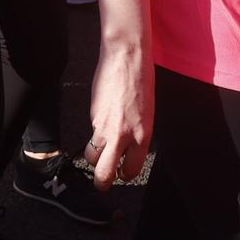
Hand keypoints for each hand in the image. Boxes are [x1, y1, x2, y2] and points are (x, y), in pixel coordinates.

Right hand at [86, 41, 153, 189]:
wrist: (126, 57)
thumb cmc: (141, 81)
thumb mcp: (148, 113)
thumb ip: (137, 134)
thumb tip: (127, 148)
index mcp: (143, 135)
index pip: (132, 170)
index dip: (126, 174)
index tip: (123, 172)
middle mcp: (123, 135)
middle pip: (105, 172)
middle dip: (102, 182)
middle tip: (102, 182)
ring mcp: (105, 126)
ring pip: (92, 155)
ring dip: (94, 157)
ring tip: (98, 151)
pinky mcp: (93, 116)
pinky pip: (91, 133)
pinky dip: (94, 133)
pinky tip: (102, 120)